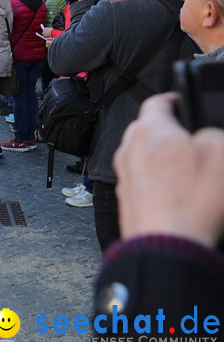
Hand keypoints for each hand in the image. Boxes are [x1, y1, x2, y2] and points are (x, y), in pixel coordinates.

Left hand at [114, 93, 223, 246]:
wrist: (168, 244)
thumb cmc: (191, 202)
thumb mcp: (221, 153)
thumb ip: (213, 133)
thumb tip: (206, 133)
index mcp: (150, 130)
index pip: (157, 101)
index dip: (174, 97)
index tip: (183, 100)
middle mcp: (130, 149)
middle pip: (147, 129)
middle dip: (168, 129)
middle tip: (190, 137)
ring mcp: (126, 176)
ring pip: (143, 155)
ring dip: (162, 156)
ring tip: (187, 168)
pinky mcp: (128, 198)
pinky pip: (142, 180)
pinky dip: (157, 180)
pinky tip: (177, 192)